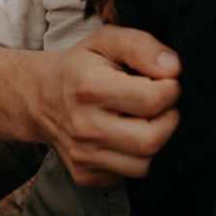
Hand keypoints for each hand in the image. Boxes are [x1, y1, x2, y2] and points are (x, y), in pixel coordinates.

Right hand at [33, 25, 180, 186]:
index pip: (152, 100)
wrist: (40, 97)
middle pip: (152, 140)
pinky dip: (137, 157)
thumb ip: (141, 46)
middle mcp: (83, 126)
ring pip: (144, 165)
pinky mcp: (85, 175)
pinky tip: (128, 135)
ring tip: (147, 119)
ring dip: (156, 142)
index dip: (171, 89)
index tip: (167, 82)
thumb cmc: (82, 65)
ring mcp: (82, 156)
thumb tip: (174, 68)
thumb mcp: (107, 40)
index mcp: (90, 87)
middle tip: (163, 104)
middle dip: (170, 120)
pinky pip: (129, 175)